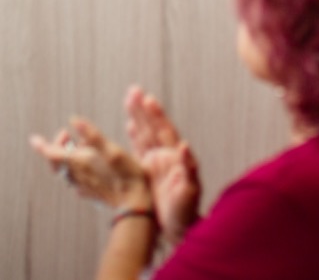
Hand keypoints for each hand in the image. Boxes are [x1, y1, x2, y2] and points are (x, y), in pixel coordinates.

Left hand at [30, 117, 152, 211]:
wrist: (135, 205)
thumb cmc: (127, 175)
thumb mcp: (112, 149)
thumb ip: (92, 135)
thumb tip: (73, 119)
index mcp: (80, 164)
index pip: (53, 154)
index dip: (43, 145)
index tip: (34, 139)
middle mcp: (78, 176)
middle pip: (56, 163)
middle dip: (56, 147)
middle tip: (65, 134)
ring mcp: (83, 187)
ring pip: (65, 172)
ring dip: (66, 158)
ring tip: (79, 146)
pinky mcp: (91, 194)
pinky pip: (75, 180)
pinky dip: (75, 169)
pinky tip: (86, 166)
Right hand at [124, 86, 200, 243]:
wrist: (180, 228)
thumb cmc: (187, 211)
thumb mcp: (190, 190)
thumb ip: (188, 168)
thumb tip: (184, 145)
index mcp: (176, 157)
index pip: (165, 131)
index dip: (157, 115)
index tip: (149, 99)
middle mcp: (166, 156)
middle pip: (153, 128)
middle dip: (143, 110)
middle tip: (133, 90)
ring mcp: (156, 162)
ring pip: (144, 135)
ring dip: (137, 118)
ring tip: (130, 99)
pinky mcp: (147, 172)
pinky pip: (139, 150)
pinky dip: (134, 136)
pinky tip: (129, 124)